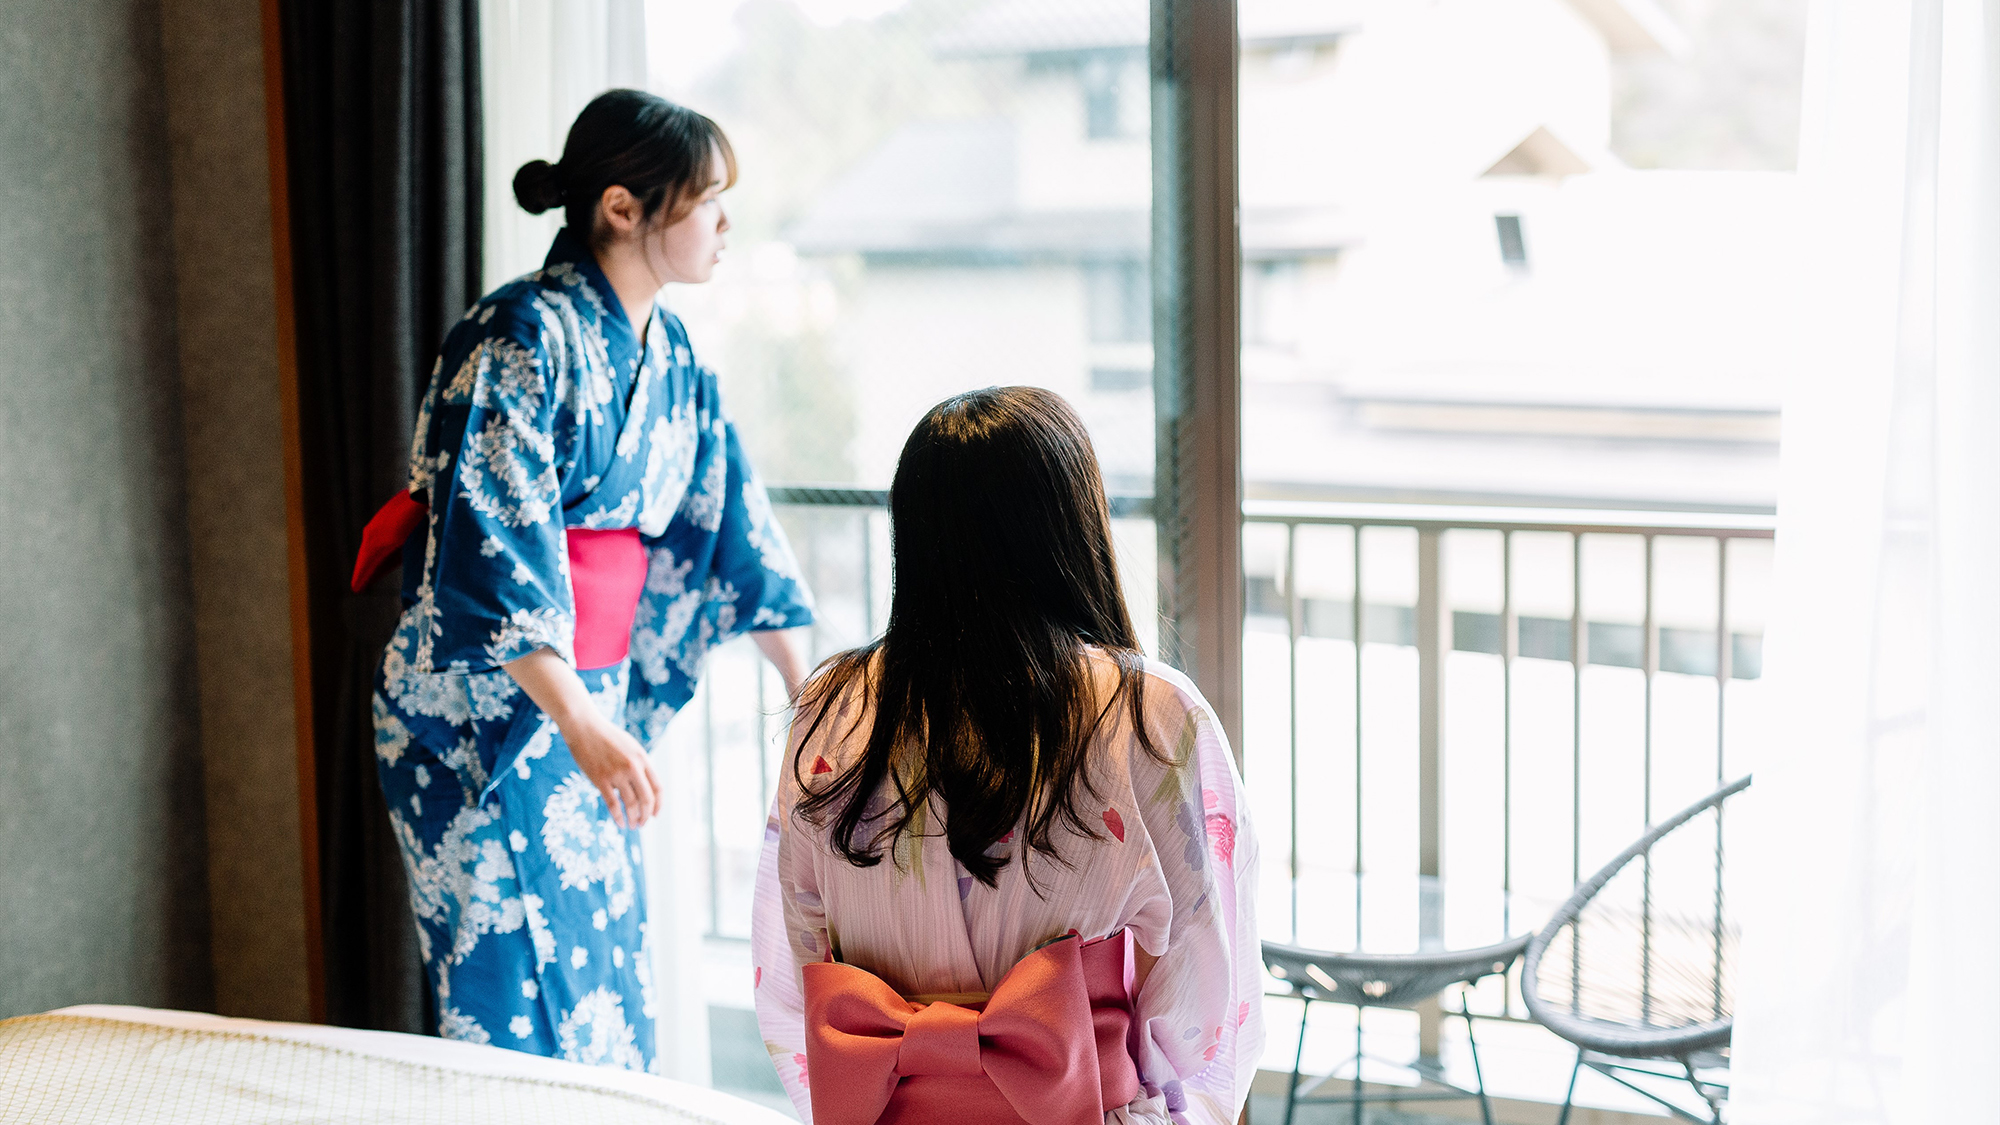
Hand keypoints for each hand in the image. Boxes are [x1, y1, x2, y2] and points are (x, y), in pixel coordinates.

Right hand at [503, 647, 663, 828]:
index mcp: (643, 758)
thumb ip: (639, 764)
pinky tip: (620, 823)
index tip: (655, 814)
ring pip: (631, 804)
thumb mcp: (630, 746)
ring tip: (632, 826)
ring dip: (633, 819)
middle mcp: (633, 767)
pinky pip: (613, 804)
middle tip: (642, 823)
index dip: (658, 804)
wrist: (584, 726)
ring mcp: (617, 773)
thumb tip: (644, 784)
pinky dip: (618, 817)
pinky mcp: (601, 779)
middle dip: (647, 815)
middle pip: (647, 798)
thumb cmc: (606, 736)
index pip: (657, 787)